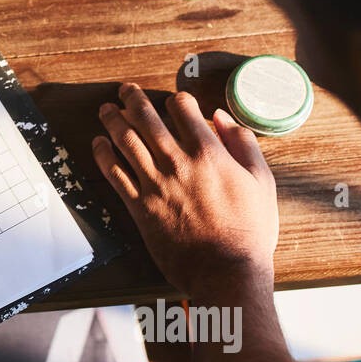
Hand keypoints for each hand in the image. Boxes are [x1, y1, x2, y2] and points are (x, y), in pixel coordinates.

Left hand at [91, 83, 277, 298]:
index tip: (172, 101)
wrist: (226, 271)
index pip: (182, 110)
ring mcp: (155, 184)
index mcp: (209, 153)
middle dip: (133, 99)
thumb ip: (243, 144)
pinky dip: (103, 155)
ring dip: (113, 121)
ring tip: (106, 109)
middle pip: (147, 119)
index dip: (175, 100)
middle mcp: (177, 163)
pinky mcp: (140, 207)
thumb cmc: (250, 229)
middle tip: (125, 90)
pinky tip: (98, 143)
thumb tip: (220, 117)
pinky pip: (115, 174)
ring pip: (126, 142)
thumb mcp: (262, 181)